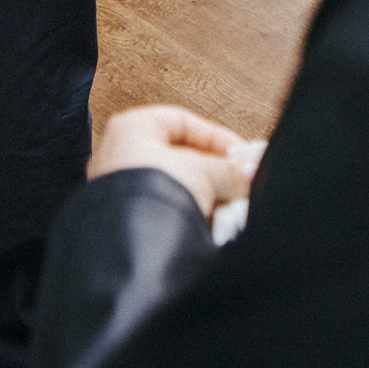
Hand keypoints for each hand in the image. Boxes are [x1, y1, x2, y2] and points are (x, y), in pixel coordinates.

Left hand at [88, 106, 258, 218]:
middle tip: (239, 182)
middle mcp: (120, 156)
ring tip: (230, 207)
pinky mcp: (129, 219)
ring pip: (175, 186)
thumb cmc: (151, 196)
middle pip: (180, 156)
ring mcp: (122, 189)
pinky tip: (211, 225)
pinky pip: (166, 210)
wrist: (133, 245)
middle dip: (215, 172)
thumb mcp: (204, 173)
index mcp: (131, 128)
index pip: (183, 122)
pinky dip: (190, 214)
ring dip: (206, 196)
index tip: (240, 154)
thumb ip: (228, 169)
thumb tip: (247, 172)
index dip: (216, 137)